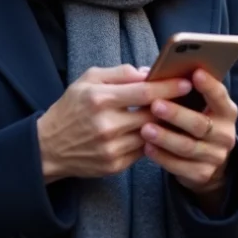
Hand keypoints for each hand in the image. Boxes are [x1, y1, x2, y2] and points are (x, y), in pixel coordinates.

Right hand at [36, 64, 193, 183]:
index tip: (187, 82)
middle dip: (173, 106)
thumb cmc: (71, 108)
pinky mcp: (115, 165)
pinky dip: (152, 141)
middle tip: (188, 99)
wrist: (48, 147)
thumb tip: (148, 72)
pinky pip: (144, 151)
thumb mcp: (88, 80)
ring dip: (165, 125)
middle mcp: (107, 125)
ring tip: (177, 115)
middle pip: (153, 115)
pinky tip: (158, 132)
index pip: (145, 92)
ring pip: (151, 134)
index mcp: (101, 99)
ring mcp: (112, 148)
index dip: (169, 87)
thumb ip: (119, 73)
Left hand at [141, 69, 237, 199]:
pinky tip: (147, 148)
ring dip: (165, 137)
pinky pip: (179, 167)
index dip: (209, 86)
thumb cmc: (195, 122)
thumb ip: (186, 93)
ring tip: (145, 129)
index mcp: (227, 112)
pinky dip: (162, 157)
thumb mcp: (198, 107)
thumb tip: (162, 75)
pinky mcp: (203, 174)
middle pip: (200, 124)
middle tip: (155, 104)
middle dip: (177, 114)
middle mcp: (226, 134)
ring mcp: (216, 156)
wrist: (207, 160)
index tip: (194, 73)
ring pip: (187, 147)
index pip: (220, 96)